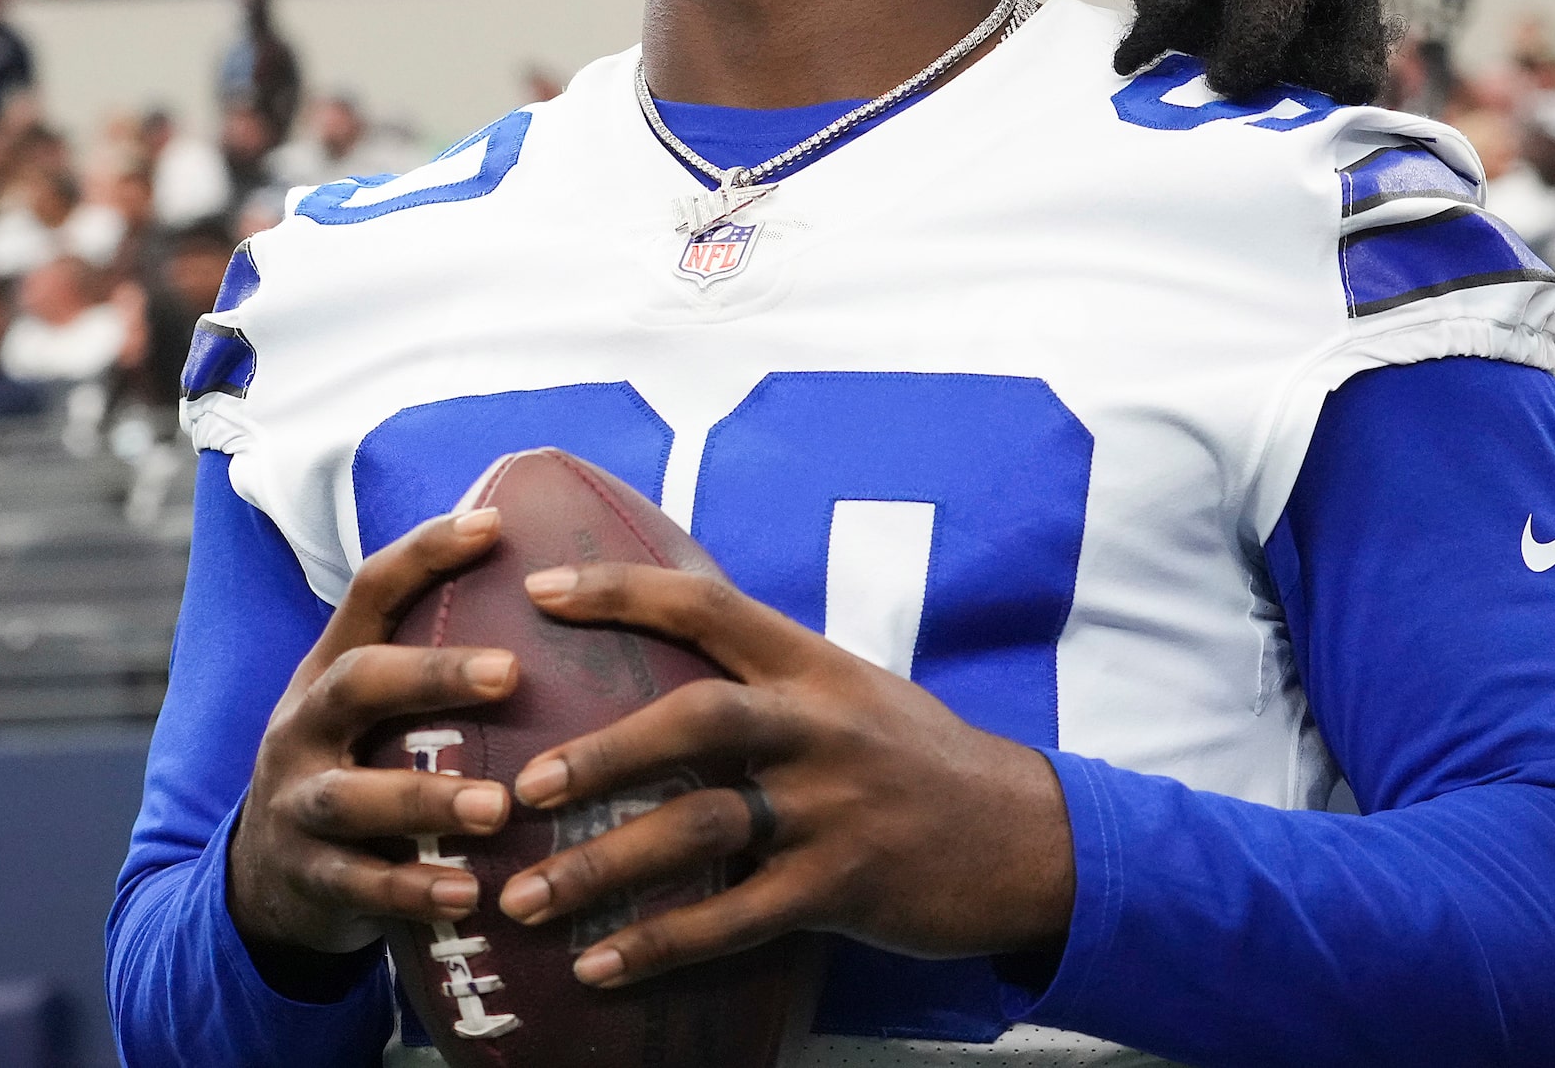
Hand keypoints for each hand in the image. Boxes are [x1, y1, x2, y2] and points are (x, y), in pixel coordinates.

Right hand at [225, 506, 520, 961]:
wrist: (264, 882)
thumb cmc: (356, 771)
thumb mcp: (371, 713)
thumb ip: (432, 669)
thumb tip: (557, 598)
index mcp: (328, 669)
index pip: (370, 592)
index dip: (425, 554)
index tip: (494, 524)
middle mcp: (304, 725)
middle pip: (357, 682)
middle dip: (430, 674)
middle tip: (510, 673)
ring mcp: (297, 803)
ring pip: (351, 795)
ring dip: (426, 798)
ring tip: (499, 807)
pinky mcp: (307, 878)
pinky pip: (358, 887)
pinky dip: (411, 891)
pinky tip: (467, 895)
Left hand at [494, 561, 1073, 988]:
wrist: (1031, 838)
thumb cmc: (918, 759)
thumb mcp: (849, 689)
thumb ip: (764, 672)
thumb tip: (657, 648)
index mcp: (810, 665)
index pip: (704, 603)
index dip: (619, 590)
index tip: (538, 589)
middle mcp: (817, 727)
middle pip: (695, 719)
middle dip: (601, 751)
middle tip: (523, 786)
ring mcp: (831, 810)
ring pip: (700, 829)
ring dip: (603, 867)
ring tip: (525, 898)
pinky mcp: (842, 888)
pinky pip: (733, 920)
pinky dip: (658, 944)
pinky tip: (597, 966)